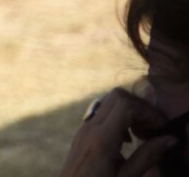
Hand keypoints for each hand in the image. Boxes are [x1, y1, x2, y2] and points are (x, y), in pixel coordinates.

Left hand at [58, 87, 176, 176]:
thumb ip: (147, 156)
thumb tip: (169, 139)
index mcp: (102, 139)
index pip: (126, 105)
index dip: (148, 112)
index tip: (160, 128)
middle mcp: (90, 127)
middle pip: (117, 96)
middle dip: (140, 107)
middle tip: (153, 129)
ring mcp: (84, 128)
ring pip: (109, 101)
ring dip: (130, 111)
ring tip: (142, 134)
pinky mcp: (82, 132)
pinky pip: (102, 113)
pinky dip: (119, 117)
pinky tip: (127, 139)